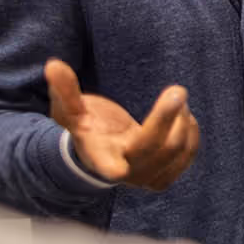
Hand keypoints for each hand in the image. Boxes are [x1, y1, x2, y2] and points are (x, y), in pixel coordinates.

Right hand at [45, 59, 198, 190]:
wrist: (97, 154)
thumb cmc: (82, 127)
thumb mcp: (69, 109)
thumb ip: (64, 89)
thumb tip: (53, 65)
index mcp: (96, 153)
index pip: (103, 164)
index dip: (109, 167)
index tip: (116, 170)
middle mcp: (121, 170)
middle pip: (151, 146)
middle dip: (166, 116)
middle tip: (178, 90)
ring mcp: (142, 177)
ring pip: (173, 152)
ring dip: (182, 122)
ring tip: (178, 100)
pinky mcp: (160, 178)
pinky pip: (185, 159)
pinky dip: (191, 135)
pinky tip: (185, 117)